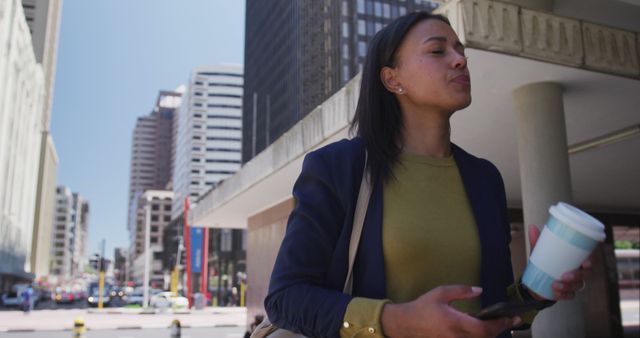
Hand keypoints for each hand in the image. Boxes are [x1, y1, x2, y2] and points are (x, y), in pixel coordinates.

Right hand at [381, 285, 520, 337]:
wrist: (407, 323)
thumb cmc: (423, 307)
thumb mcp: (441, 293)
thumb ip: (461, 291)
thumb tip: (479, 290)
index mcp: (455, 322)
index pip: (484, 329)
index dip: (501, 325)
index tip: (512, 318)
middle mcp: (457, 336)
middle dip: (501, 329)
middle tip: (513, 320)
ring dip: (491, 333)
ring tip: (501, 323)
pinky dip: (481, 336)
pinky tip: (485, 329)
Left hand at [528, 225, 591, 299]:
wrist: (536, 280)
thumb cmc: (544, 261)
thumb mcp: (540, 251)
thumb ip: (537, 240)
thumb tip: (532, 227)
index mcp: (577, 259)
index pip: (591, 258)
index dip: (592, 260)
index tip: (585, 262)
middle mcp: (580, 271)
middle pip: (587, 274)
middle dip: (578, 275)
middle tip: (565, 275)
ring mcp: (575, 282)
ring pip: (579, 285)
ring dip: (569, 286)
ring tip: (556, 284)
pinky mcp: (568, 292)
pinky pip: (570, 295)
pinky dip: (564, 295)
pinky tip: (556, 293)